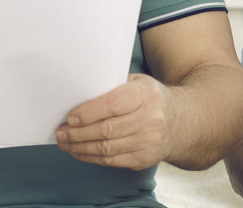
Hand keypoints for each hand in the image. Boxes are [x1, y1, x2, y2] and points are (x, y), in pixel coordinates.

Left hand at [55, 73, 170, 169]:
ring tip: (64, 143)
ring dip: (80, 147)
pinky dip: (91, 157)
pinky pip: (112, 161)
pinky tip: (78, 152)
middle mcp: (150, 119)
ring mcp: (149, 141)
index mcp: (146, 94)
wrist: (182, 121)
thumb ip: (112, 85)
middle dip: (77, 133)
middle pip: (106, 130)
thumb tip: (76, 92)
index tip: (69, 117)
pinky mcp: (145, 159)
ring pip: (106, 148)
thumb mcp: (137, 82)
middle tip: (60, 132)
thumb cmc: (149, 98)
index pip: (112, 104)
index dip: (87, 112)